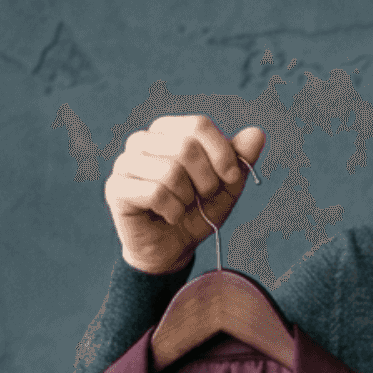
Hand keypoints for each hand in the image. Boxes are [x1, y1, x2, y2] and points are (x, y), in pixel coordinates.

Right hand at [104, 116, 266, 273]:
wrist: (172, 248)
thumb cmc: (197, 211)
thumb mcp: (226, 186)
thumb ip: (240, 159)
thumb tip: (257, 133)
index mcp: (168, 130)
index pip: (199, 125)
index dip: (222, 153)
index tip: (232, 178)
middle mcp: (142, 140)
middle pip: (186, 147)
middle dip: (207, 180)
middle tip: (203, 198)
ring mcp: (125, 163)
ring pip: (170, 172)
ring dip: (188, 198)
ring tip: (183, 207)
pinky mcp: (116, 188)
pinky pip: (155, 193)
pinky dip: (173, 210)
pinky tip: (170, 216)